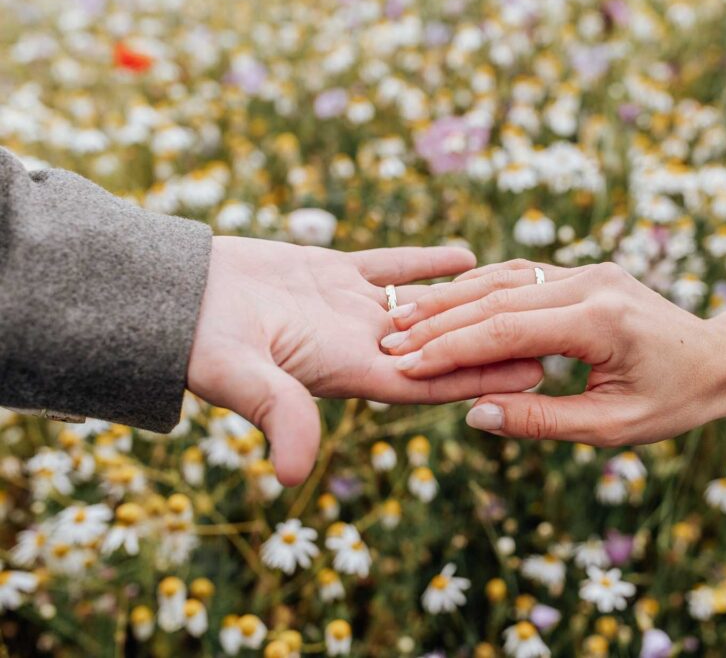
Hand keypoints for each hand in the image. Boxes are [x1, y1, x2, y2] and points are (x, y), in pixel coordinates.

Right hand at [187, 239, 542, 484]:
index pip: (432, 380)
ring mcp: (346, 307)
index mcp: (348, 372)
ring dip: (472, 300)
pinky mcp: (330, 271)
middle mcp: (357, 344)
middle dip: (495, 341)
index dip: (483, 377)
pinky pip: (392, 266)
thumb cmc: (201, 343)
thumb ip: (278, 417)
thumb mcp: (242, 379)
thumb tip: (294, 478)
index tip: (535, 374)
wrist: (169, 298)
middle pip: (442, 344)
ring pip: (425, 304)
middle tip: (551, 334)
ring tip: (521, 293)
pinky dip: (428, 261)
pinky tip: (468, 253)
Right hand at [383, 260, 725, 445]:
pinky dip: (479, 289)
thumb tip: (475, 414)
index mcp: (599, 321)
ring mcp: (587, 270)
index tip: (402, 366)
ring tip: (403, 319)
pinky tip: (445, 302)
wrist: (720, 358)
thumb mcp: (613, 427)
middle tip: (388, 341)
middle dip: (437, 321)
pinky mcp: (584, 271)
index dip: (448, 350)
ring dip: (451, 299)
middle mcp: (590, 283)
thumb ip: (544, 421)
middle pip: (496, 298)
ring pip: (503, 279)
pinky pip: (521, 275)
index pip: (504, 331)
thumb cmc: (674, 400)